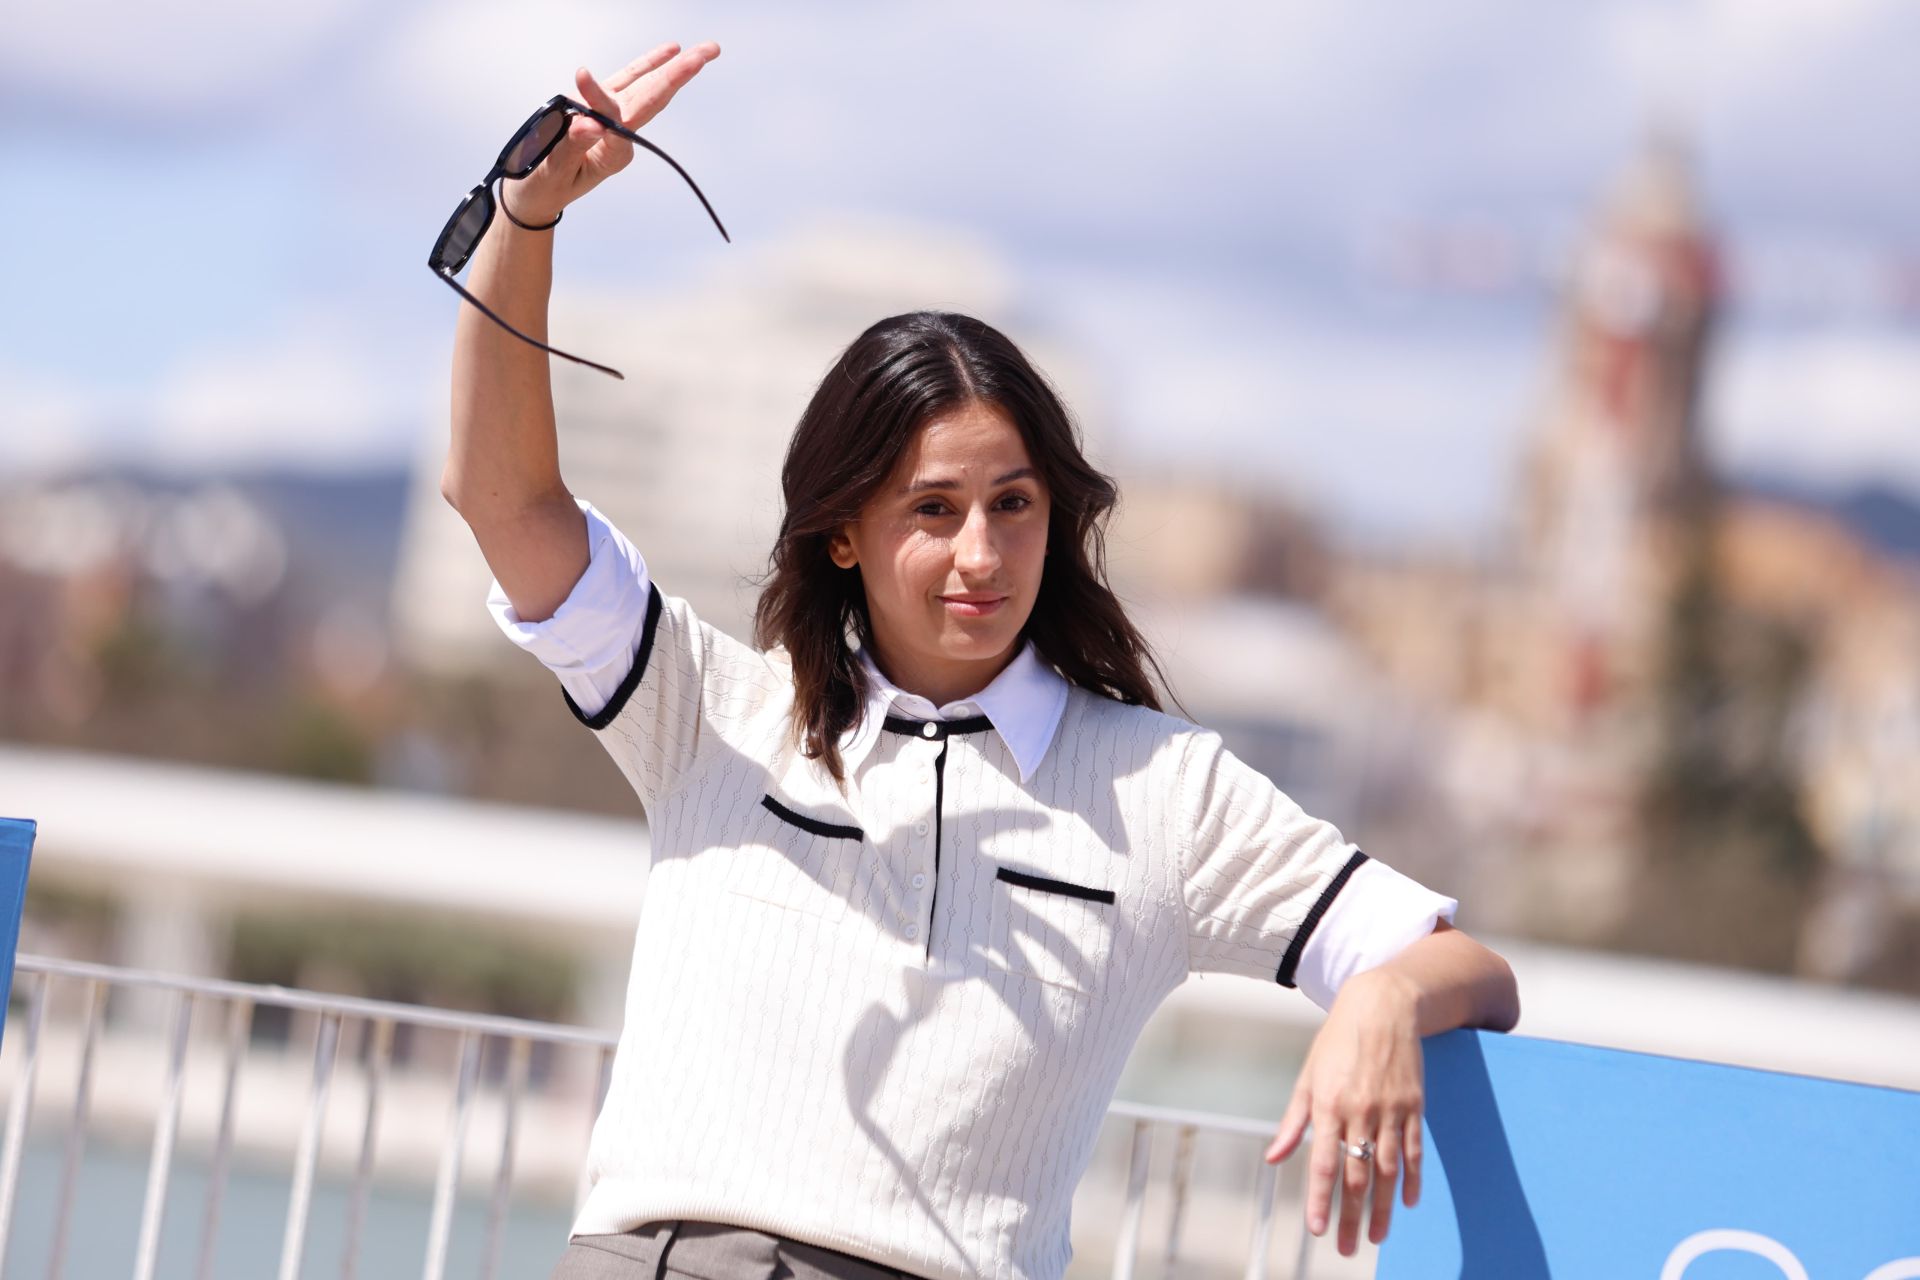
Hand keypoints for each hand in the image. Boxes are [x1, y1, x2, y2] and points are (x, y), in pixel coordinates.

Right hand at [504, 41, 720, 223]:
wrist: (538, 195)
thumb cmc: (543, 187)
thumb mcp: (552, 171)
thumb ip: (571, 147)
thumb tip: (588, 124)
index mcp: (611, 154)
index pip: (615, 121)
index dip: (599, 97)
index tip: (580, 75)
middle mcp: (619, 135)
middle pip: (653, 100)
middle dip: (680, 75)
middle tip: (709, 51)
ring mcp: (613, 119)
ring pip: (648, 88)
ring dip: (674, 68)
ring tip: (704, 50)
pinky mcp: (603, 107)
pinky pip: (631, 81)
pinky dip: (649, 65)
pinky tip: (671, 50)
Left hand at [1263, 970, 1425, 1255]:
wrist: (1381, 1006)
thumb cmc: (1337, 1042)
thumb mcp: (1308, 1077)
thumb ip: (1293, 1122)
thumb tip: (1273, 1158)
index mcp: (1327, 1105)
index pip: (1323, 1164)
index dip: (1320, 1201)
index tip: (1318, 1231)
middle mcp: (1359, 1111)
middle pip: (1356, 1176)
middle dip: (1351, 1217)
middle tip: (1349, 1249)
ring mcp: (1390, 1110)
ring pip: (1387, 1171)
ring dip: (1382, 1208)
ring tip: (1377, 1237)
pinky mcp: (1414, 1105)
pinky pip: (1414, 1151)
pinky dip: (1412, 1180)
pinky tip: (1406, 1203)